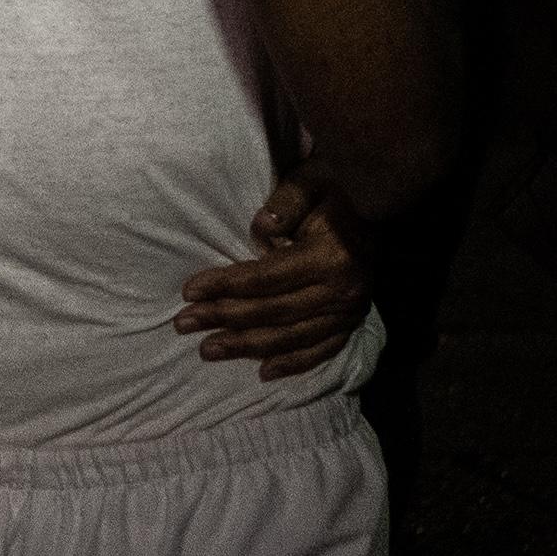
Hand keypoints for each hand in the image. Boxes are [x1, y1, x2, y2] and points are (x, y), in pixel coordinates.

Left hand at [175, 174, 372, 382]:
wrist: (373, 209)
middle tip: (184, 323)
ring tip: (207, 350)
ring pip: (291, 337)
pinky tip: (263, 373)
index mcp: (330, 255)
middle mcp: (342, 290)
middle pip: (273, 311)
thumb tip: (259, 227)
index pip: (267, 277)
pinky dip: (292, 364)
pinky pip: (320, 351)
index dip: (226, 285)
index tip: (189, 291)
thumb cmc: (329, 194)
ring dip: (246, 347)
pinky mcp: (352, 325)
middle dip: (224, 318)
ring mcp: (349, 313)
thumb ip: (285, 203)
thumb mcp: (309, 182)